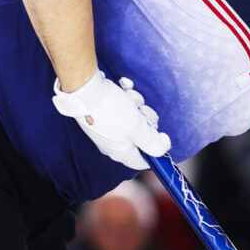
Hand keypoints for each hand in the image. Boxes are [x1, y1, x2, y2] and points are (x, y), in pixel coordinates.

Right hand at [52, 70, 169, 170]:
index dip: (156, 150)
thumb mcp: (137, 127)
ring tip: (128, 97)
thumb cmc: (110, 109)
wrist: (84, 88)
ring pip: (135, 118)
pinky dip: (127, 97)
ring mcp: (109, 127)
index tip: (161, 136)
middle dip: (146, 120)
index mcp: (121, 152)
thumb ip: (152, 142)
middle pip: (142, 136)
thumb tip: (164, 147)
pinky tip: (123, 89)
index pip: (144, 161)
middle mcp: (114, 143)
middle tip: (142, 111)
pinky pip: (125, 106)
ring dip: (137, 105)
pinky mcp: (106, 113)